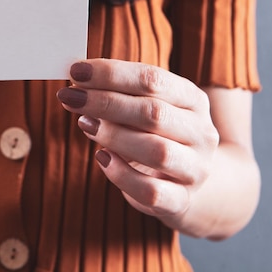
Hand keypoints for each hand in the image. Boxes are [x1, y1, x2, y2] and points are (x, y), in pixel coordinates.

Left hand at [57, 59, 218, 223]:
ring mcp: (195, 169)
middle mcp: (201, 133)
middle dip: (105, 102)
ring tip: (84, 123)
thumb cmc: (157, 135)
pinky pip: (151, 191)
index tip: (76, 71)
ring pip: (157, 151)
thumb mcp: (145, 108)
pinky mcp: (181, 200)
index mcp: (193, 100)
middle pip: (154, 113)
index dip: (112, 73)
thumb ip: (119, 95)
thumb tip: (77, 84)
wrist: (188, 181)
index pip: (153, 79)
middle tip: (70, 96)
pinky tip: (101, 159)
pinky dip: (122, 175)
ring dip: (113, 135)